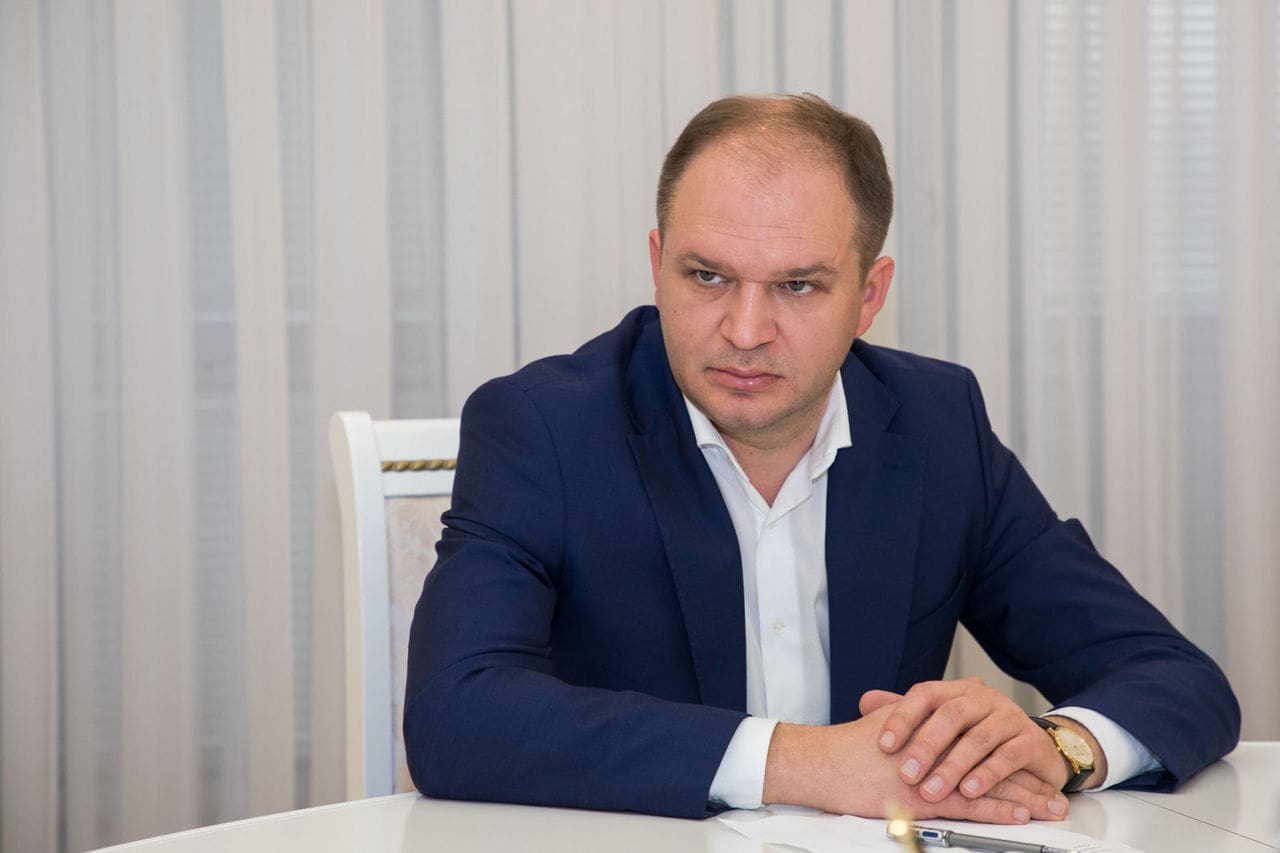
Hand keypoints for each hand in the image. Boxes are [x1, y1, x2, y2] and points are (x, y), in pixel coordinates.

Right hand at [762, 704, 1067, 822]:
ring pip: (989, 784)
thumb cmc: (848, 749)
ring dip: (1023, 796)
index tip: (1029, 760)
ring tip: (1051, 806)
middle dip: (1025, 775)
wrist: (824, 764)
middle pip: (992, 759)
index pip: (978, 738)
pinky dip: (998, 808)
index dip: (1005, 750)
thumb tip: (936, 697)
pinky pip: (971, 803)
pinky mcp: (926, 797)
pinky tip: (1019, 813)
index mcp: (931, 726)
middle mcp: (939, 745)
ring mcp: (934, 771)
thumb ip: (913, 710)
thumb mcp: (885, 719)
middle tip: (1053, 787)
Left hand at [860, 679, 1072, 807]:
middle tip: (905, 774)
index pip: (925, 694)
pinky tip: (968, 791)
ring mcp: (1008, 717)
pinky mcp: (1029, 741)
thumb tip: (865, 700)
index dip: (903, 718)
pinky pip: (1006, 757)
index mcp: (957, 690)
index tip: (883, 745)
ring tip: (932, 790)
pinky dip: (985, 775)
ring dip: (953, 767)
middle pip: (951, 715)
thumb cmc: (979, 735)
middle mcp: (983, 698)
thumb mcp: (942, 723)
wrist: (1033, 747)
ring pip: (978, 738)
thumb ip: (907, 713)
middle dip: (926, 746)